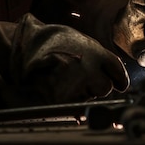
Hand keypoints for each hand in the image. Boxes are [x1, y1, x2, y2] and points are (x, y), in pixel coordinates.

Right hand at [12, 14, 129, 104]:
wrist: (25, 42)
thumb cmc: (52, 40)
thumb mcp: (80, 41)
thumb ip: (97, 58)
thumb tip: (113, 78)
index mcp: (96, 52)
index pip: (118, 72)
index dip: (119, 80)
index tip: (119, 84)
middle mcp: (89, 68)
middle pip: (105, 88)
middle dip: (97, 87)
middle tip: (82, 78)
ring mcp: (75, 83)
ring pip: (87, 97)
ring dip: (80, 92)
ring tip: (62, 76)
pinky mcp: (60, 97)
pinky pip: (71, 104)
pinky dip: (65, 98)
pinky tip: (55, 85)